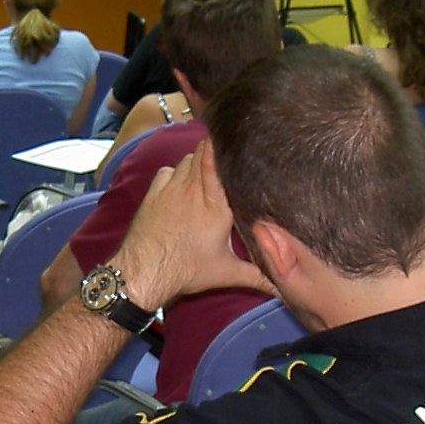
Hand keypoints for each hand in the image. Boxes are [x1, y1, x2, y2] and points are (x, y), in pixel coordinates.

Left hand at [111, 141, 275, 311]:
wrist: (144, 273)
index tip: (235, 136)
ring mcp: (170, 189)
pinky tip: (180, 184)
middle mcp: (193, 189)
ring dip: (196, 162)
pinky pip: (166, 170)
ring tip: (205, 171)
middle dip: (213, 150)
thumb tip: (280, 287)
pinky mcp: (153, 193)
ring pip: (186, 160)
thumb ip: (257, 276)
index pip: (216, 159)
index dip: (223, 143)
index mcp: (216, 204)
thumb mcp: (226, 273)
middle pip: (202, 152)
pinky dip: (175, 172)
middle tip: (225, 154)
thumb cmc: (185, 270)